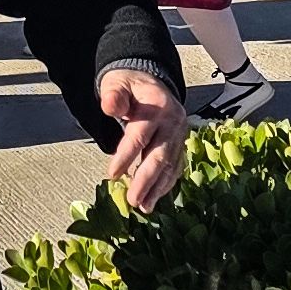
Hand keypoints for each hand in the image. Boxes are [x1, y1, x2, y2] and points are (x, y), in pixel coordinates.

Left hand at [97, 67, 187, 212]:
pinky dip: (165, 184)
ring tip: (143, 207)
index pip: (140, 135)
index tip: (112, 174)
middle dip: (146, 180)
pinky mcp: (180, 144)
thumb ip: (113, 96)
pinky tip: (154, 199)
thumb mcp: (117, 84)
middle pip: (159, 155)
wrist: (152, 83)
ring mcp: (180, 134)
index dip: (126, 156)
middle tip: (132, 200)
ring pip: (170, 165)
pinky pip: (175, 167)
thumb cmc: (130, 86)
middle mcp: (173, 122)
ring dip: (157, 188)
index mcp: (158, 106)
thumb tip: (110, 107)